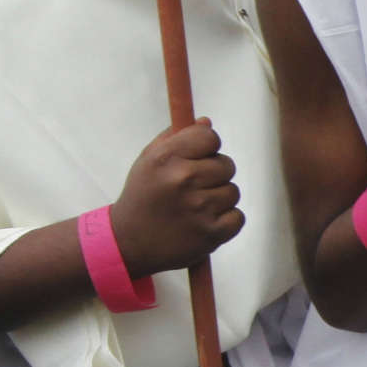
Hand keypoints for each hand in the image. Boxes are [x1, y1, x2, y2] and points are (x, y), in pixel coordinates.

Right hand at [110, 119, 243, 274]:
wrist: (128, 243)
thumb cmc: (142, 197)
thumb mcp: (148, 161)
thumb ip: (176, 137)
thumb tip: (206, 122)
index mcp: (166, 158)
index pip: (209, 137)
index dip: (207, 146)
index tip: (200, 156)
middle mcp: (182, 179)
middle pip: (226, 164)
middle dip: (215, 174)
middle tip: (194, 187)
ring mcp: (199, 207)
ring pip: (232, 191)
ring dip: (219, 198)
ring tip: (195, 207)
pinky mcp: (211, 233)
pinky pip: (237, 216)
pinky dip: (225, 221)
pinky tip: (204, 222)